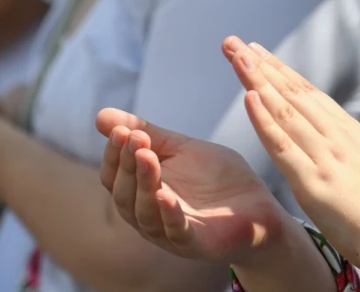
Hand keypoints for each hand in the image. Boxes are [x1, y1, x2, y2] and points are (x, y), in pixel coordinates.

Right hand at [95, 108, 293, 267]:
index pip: (115, 177)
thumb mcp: (182, 149)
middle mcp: (150, 216)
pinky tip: (164, 195)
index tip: (120, 130)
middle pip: (125, 195)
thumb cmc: (217, 178)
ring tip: (146, 157)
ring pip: (145, 214)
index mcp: (143, 193)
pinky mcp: (198, 244)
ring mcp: (172, 233)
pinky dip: (168, 214)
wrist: (259, 206)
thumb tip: (99, 115)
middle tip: (133, 138)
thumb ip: (148, 134)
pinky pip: (176, 233)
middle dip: (126, 165)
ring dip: (143, 184)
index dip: (114, 154)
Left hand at [224, 37, 359, 288]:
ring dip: (257, 80)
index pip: (307, 92)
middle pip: (292, 93)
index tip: (258, 52)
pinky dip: (264, 119)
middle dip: (261, 65)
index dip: (280, 70)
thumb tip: (321, 135)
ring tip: (236, 56)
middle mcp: (336, 136)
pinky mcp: (313, 181)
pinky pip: (283, 145)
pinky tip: (249, 97)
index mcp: (348, 131)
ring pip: (284, 110)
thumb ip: (341, 146)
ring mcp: (325, 156)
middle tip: (234, 43)